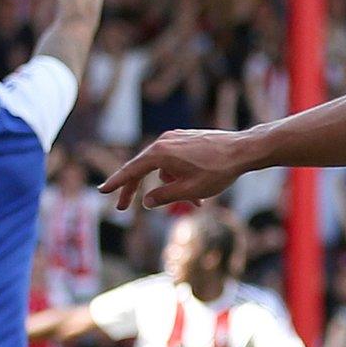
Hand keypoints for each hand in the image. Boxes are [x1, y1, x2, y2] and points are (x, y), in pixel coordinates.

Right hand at [100, 128, 250, 209]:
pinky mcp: (188, 140)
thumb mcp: (189, 190)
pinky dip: (182, 177)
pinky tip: (200, 194)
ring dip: (173, 187)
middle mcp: (164, 142)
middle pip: (142, 169)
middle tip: (123, 207)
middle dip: (136, 189)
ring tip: (196, 202)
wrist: (244, 150)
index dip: (116, 183)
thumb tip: (147, 201)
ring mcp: (176, 139)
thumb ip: (164, 197)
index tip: (102, 191)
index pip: (131, 171)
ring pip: (164, 168)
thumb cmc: (218, 171)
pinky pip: (177, 162)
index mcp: (160, 154)